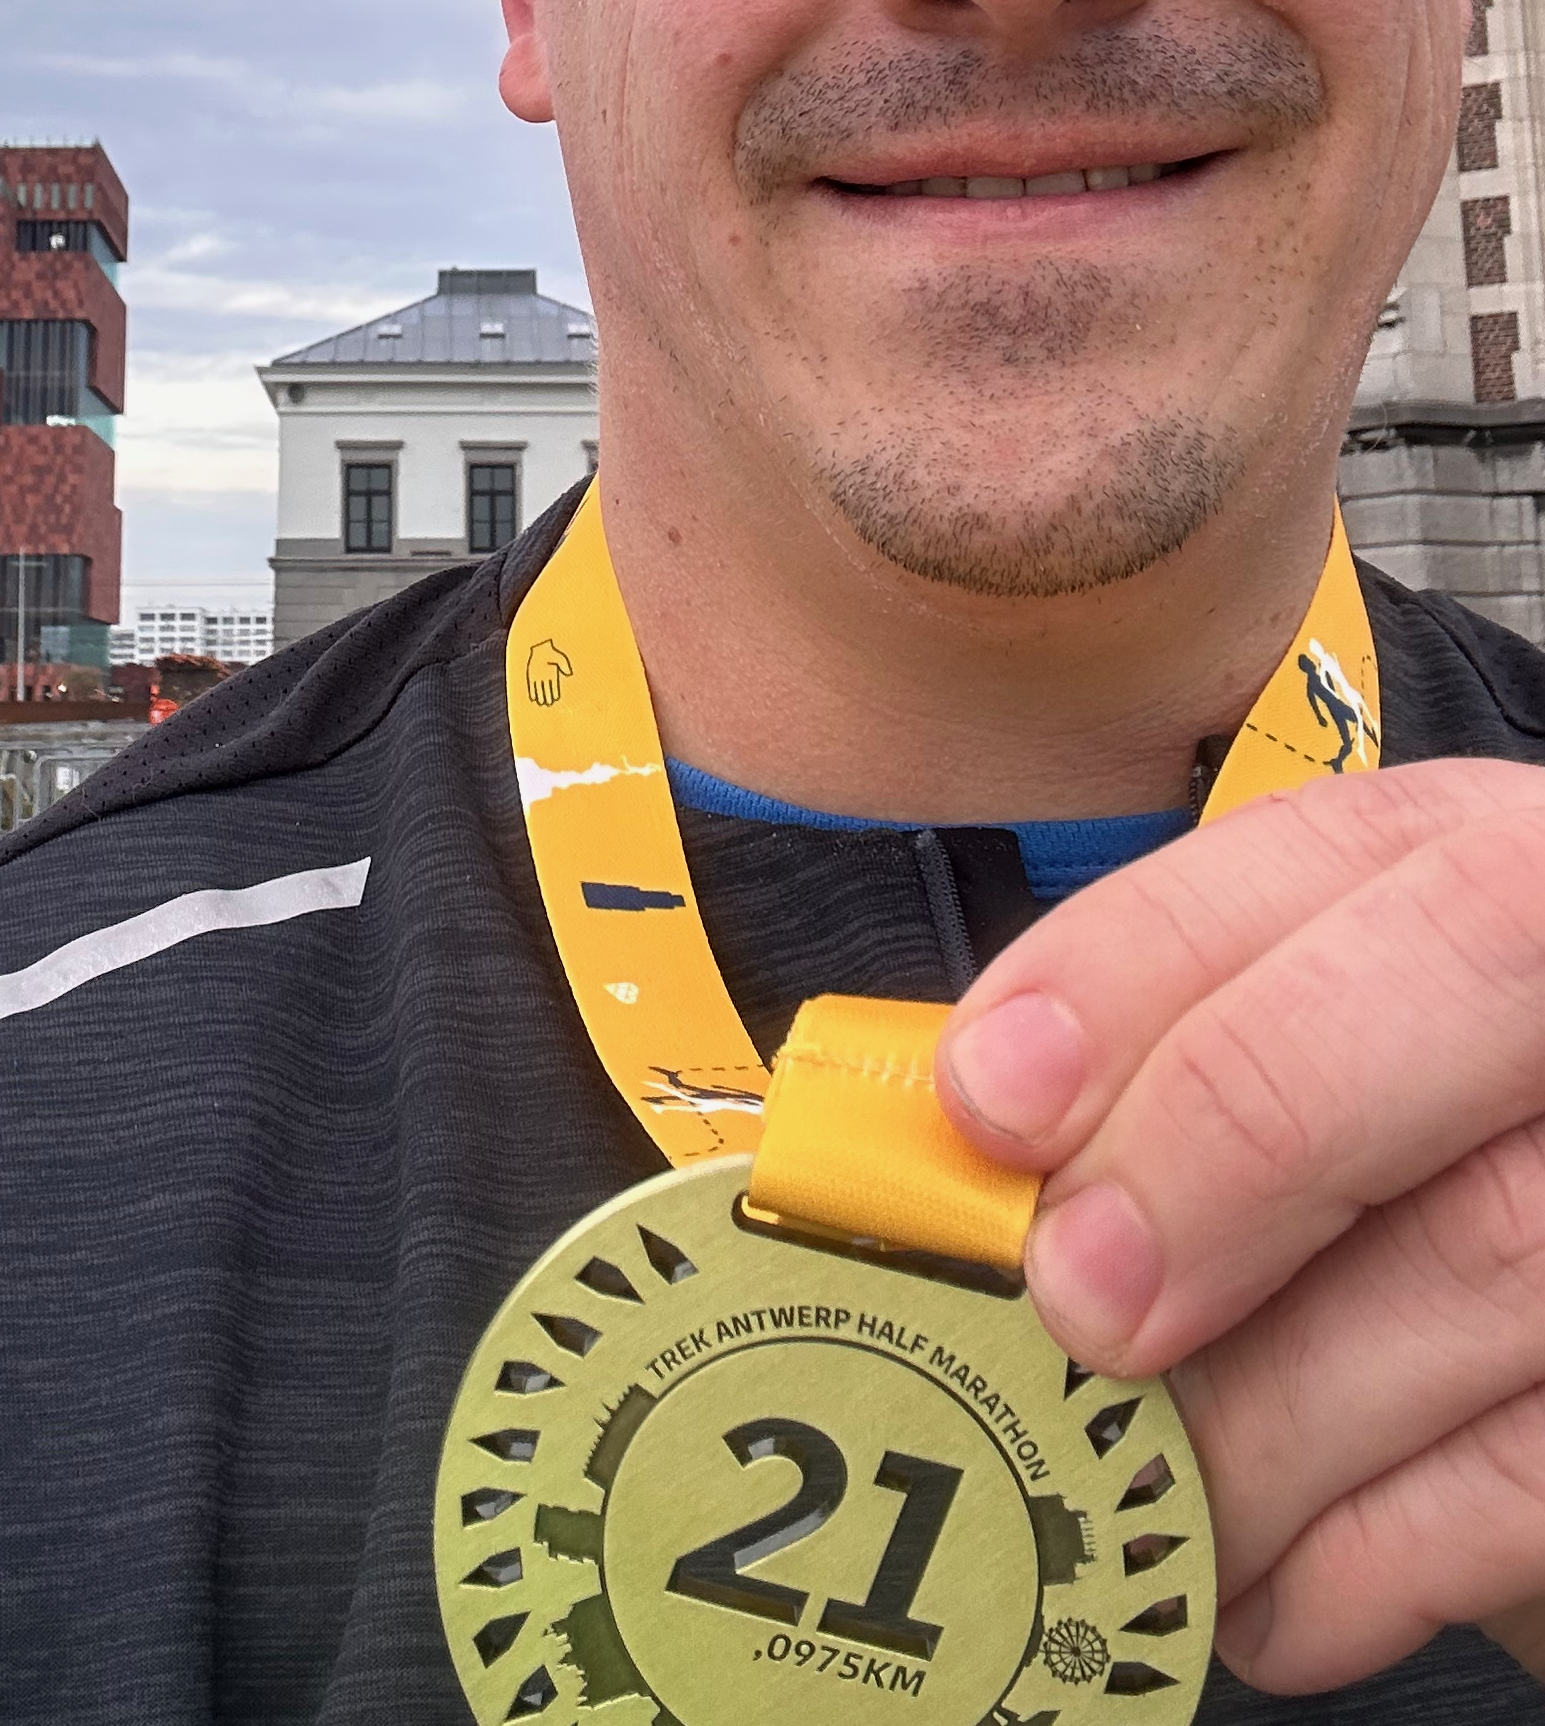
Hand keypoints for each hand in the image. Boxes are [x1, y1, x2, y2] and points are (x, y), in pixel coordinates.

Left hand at [933, 762, 1544, 1695]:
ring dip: (1269, 1407)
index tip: (993, 1100)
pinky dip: (1370, 1557)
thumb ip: (1164, 1061)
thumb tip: (961, 1147)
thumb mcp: (1282, 1072)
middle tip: (1078, 1304)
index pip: (1338, 856)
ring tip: (1137, 1488)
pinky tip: (1263, 1593)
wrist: (1527, 1324)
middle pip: (1458, 989)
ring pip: (1498, 1244)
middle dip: (1229, 1143)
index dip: (1147, 966)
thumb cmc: (1375, 1204)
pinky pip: (1538, 1473)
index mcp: (1483, 879)